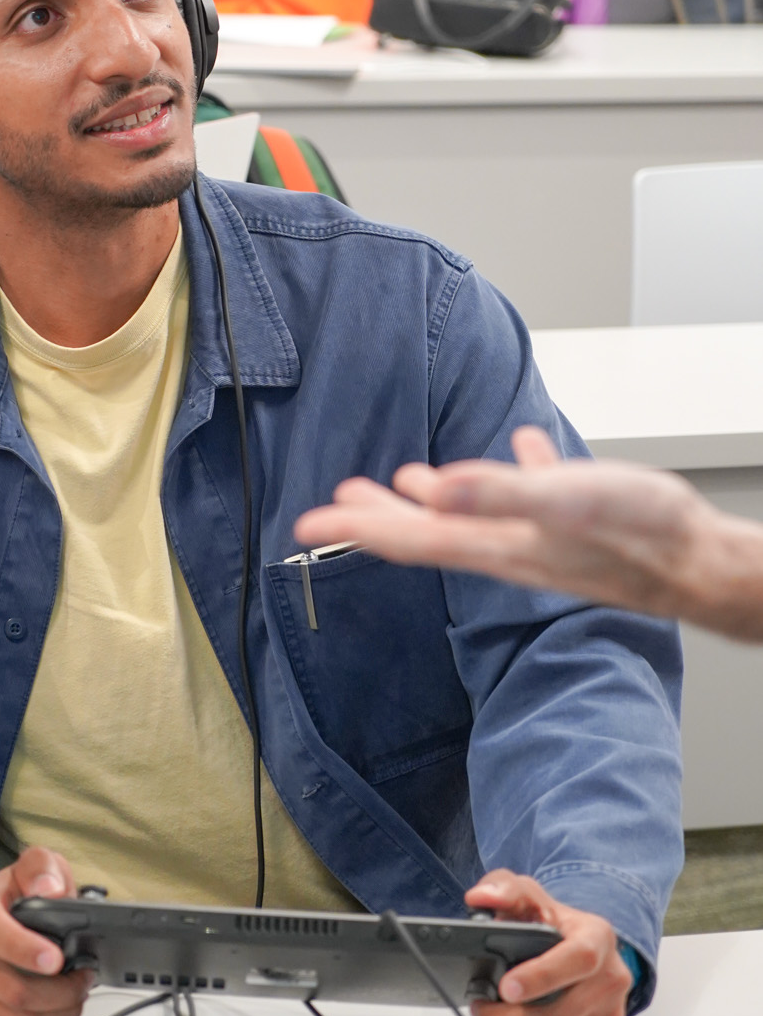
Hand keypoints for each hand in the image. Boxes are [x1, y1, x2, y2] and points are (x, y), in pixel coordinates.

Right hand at [0, 844, 91, 1015]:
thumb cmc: (13, 896)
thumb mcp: (32, 867)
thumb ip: (42, 868)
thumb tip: (50, 889)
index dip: (23, 949)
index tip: (56, 959)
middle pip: (11, 989)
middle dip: (59, 991)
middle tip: (83, 979)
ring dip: (58, 1013)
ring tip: (76, 994)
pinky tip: (59, 1008)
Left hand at [293, 425, 755, 631]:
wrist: (705, 565)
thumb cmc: (646, 536)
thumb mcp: (571, 503)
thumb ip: (502, 493)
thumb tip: (436, 485)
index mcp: (499, 543)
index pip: (412, 538)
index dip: (359, 529)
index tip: (309, 524)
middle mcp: (511, 546)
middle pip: (428, 534)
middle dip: (378, 519)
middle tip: (334, 505)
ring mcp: (542, 537)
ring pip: (471, 517)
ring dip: (430, 501)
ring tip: (400, 481)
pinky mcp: (577, 521)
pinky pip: (532, 494)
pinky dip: (511, 476)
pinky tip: (517, 450)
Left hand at [465, 869, 632, 1015]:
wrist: (583, 951)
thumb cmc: (553, 925)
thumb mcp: (529, 895)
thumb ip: (504, 889)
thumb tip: (481, 898)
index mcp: (598, 938)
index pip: (577, 959)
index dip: (541, 976)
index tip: (506, 987)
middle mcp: (612, 980)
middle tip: (481, 1008)